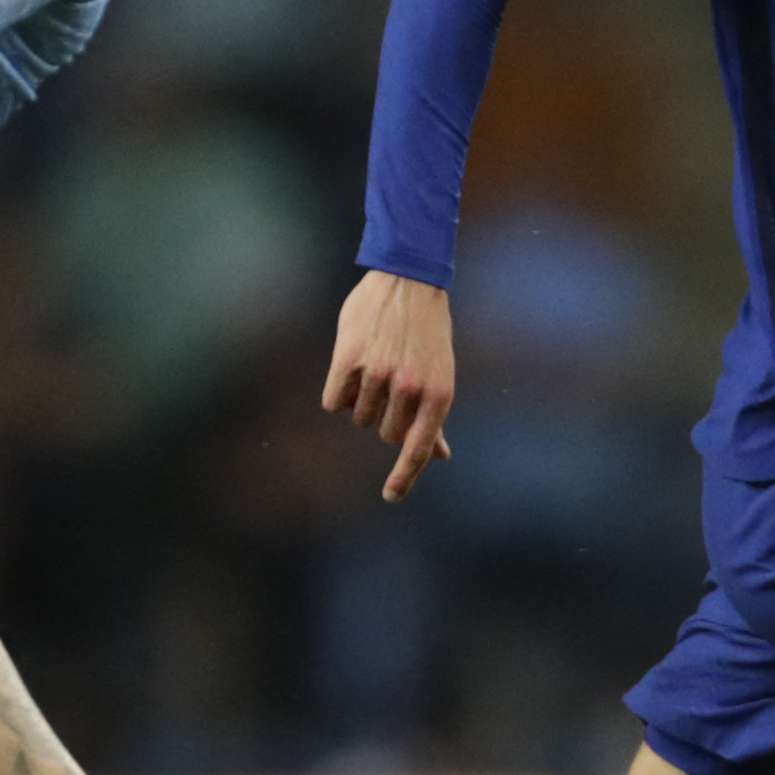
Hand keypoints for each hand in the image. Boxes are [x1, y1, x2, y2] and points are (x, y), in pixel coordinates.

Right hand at [324, 269, 456, 500]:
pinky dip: (338, 391)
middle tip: (391, 384)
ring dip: (360, 400)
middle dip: (383, 417)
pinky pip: (333, 400)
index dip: (404, 477)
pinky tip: (350, 365)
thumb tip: (441, 456)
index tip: (391, 497)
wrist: (408, 277)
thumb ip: (434, 416)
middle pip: (384, 433)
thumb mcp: (440, 372)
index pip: (418, 448)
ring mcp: (378, 374)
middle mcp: (410, 387)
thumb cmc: (427, 331)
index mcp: (438, 394)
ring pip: (357, 417)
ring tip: (374, 366)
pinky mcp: (348, 359)